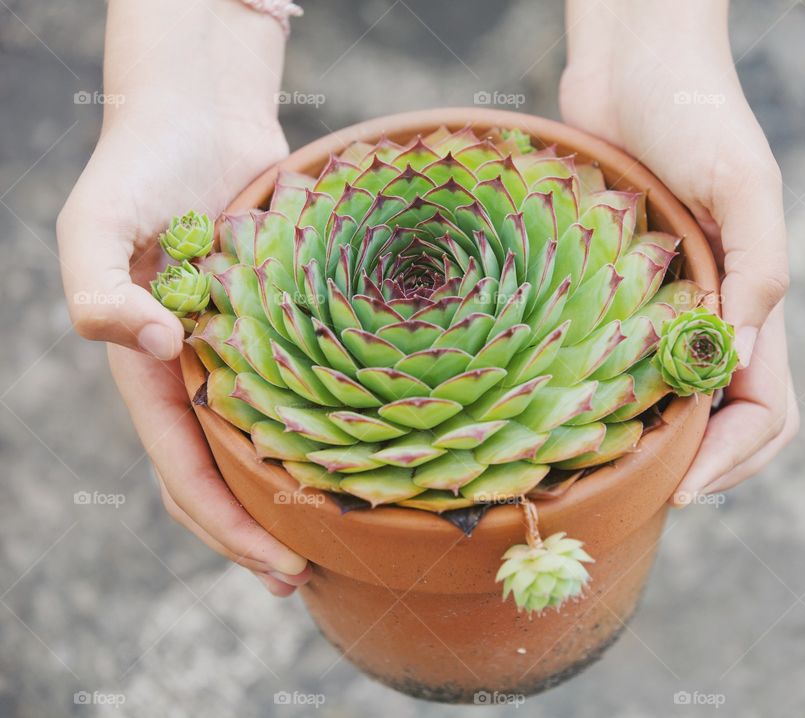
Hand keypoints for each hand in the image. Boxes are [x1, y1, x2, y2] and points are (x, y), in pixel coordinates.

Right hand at [57, 0, 309, 593]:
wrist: (196, 116)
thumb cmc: (137, 168)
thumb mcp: (94, 225)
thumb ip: (101, 290)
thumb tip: (155, 348)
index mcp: (151, 373)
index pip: (186, 471)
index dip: (226, 527)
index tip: (279, 567)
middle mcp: (197, 374)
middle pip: (224, 475)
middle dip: (257, 532)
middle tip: (308, 577)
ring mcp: (241, 352)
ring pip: (266, 442)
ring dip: (293, 493)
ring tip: (342, 534)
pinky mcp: (282, 322)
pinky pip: (303, 386)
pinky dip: (322, 427)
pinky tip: (363, 450)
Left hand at [561, 0, 797, 501]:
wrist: (634, 66)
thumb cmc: (694, 113)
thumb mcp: (741, 184)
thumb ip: (759, 268)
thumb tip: (743, 358)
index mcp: (753, 302)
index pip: (763, 410)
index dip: (732, 460)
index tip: (680, 490)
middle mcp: (712, 316)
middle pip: (722, 421)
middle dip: (698, 468)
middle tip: (642, 495)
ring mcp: (665, 305)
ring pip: (672, 401)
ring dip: (653, 443)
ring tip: (606, 472)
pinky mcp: (618, 287)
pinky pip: (621, 359)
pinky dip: (610, 396)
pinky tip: (568, 411)